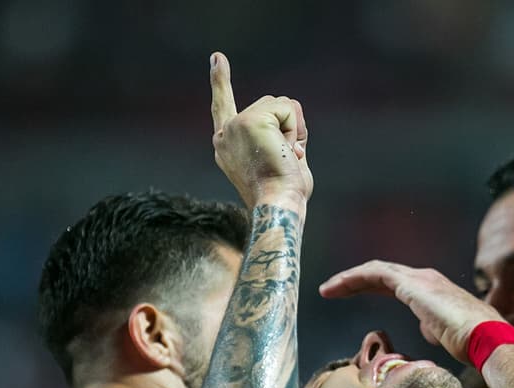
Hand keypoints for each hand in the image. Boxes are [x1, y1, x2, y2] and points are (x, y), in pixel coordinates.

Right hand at [209, 51, 312, 208]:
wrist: (278, 203)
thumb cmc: (284, 193)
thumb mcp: (280, 161)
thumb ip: (280, 138)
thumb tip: (293, 119)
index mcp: (227, 146)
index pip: (223, 106)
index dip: (221, 81)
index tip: (217, 58)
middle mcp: (225, 134)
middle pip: (269, 104)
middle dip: (289, 127)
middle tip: (287, 159)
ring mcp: (236, 125)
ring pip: (280, 105)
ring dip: (293, 130)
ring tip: (285, 157)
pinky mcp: (251, 120)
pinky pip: (288, 108)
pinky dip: (296, 129)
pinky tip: (287, 149)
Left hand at [319, 261, 502, 361]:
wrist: (486, 338)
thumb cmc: (474, 344)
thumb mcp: (449, 337)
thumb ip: (435, 329)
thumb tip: (427, 330)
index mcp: (434, 290)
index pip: (396, 283)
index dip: (372, 287)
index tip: (351, 297)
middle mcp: (426, 279)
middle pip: (383, 274)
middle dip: (356, 281)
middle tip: (333, 290)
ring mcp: (420, 279)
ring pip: (376, 271)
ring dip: (350, 279)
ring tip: (328, 290)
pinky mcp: (412, 285)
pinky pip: (376, 274)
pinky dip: (354, 278)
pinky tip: (337, 288)